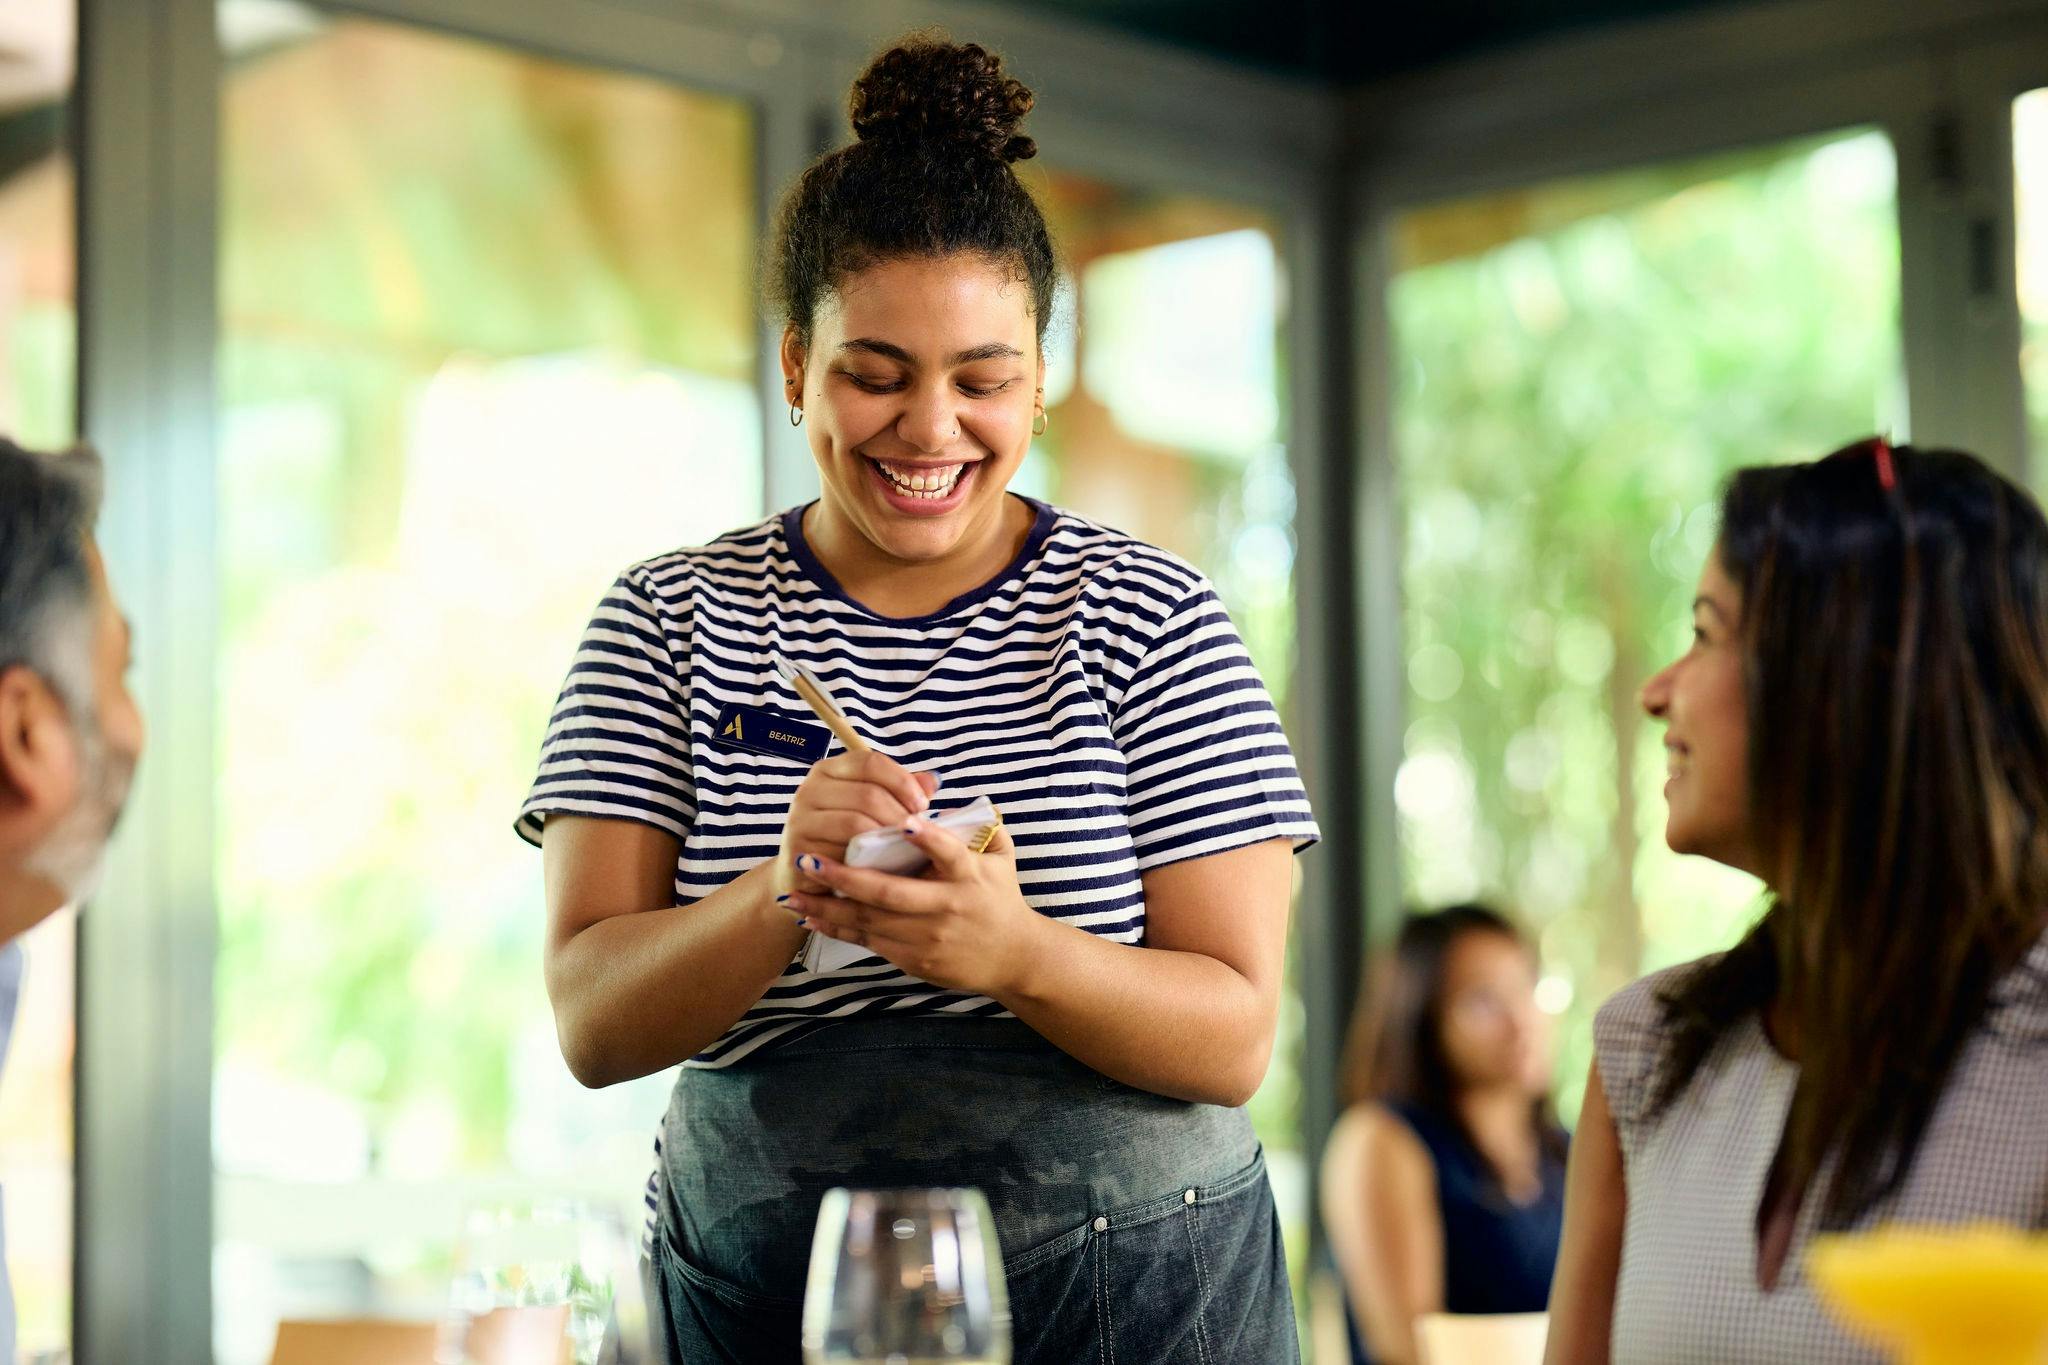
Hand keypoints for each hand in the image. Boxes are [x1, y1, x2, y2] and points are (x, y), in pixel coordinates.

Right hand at [776, 751, 938, 898]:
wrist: (810, 880)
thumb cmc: (850, 840)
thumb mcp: (875, 812)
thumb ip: (901, 793)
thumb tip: (933, 781)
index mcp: (830, 770)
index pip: (870, 761)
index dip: (901, 781)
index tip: (923, 804)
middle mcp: (810, 789)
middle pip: (868, 793)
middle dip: (900, 815)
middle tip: (917, 834)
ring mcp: (799, 819)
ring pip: (856, 822)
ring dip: (886, 838)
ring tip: (903, 849)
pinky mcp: (798, 850)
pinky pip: (840, 852)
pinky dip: (865, 860)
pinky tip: (879, 867)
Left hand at [785, 817, 1040, 997]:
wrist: (1012, 958)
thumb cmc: (1001, 899)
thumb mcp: (1002, 858)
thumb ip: (980, 825)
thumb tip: (949, 797)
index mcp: (969, 876)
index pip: (951, 854)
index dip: (930, 839)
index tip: (908, 822)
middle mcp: (946, 907)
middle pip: (891, 893)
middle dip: (846, 877)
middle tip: (809, 859)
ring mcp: (928, 937)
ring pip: (870, 921)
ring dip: (828, 907)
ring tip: (794, 894)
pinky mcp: (915, 958)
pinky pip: (869, 942)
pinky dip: (838, 929)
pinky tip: (812, 917)